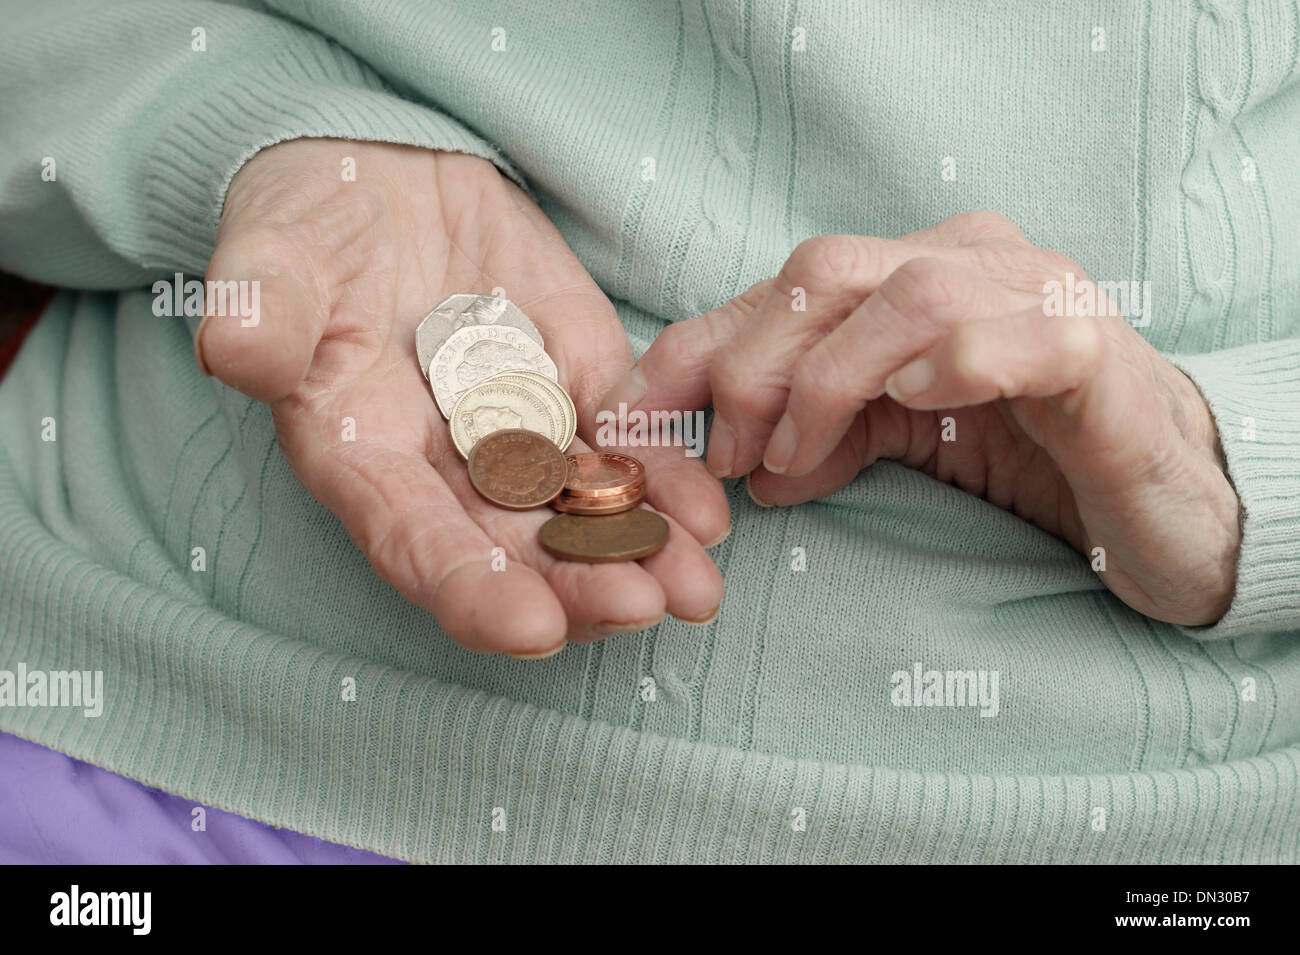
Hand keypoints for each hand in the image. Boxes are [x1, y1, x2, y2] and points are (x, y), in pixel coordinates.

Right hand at [199, 139, 727, 654]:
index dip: (470, 590)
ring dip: (640, 553)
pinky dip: (665, 478)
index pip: (412, 542)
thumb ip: (261, 308)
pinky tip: (708, 511)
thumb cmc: (306, 229)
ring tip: (697, 584)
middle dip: (581, 586)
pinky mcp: (574, 388)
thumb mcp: (270, 255)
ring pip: (580, 512)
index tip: (533, 628)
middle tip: (645, 606)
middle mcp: (445, 469)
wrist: (381, 182)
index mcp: (361, 457)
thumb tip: (236, 349)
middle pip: (515, 549)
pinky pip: (623, 444)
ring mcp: (518, 434)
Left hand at [601, 211, 1240, 625]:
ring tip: (790, 460)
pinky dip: (946, 364)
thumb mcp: (902, 445)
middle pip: (822, 274)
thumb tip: (743, 466)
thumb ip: (823, 437)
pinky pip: (1010, 334)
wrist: (1164, 503)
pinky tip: (910, 406)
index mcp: (913, 275)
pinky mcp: (1092, 352)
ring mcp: (1036, 295)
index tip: (630, 427)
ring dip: (823, 383)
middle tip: (720, 460)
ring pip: (902, 295)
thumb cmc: (1029, 461)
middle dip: (746, 367)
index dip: (693, 352)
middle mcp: (970, 262)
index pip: (780, 291)